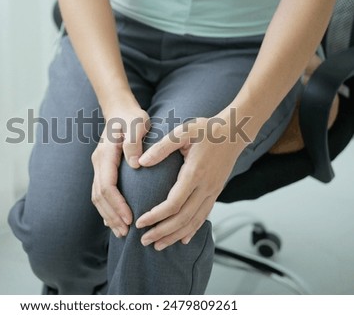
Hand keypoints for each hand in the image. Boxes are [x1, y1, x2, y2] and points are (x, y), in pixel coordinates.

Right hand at [91, 106, 149, 237]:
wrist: (120, 110)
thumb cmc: (131, 117)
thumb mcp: (137, 124)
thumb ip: (134, 142)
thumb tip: (136, 164)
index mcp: (105, 154)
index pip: (107, 185)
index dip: (117, 204)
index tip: (130, 218)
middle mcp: (98, 162)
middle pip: (99, 196)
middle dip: (112, 216)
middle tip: (126, 233)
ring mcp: (99, 166)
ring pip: (97, 196)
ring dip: (108, 215)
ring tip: (121, 232)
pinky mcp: (103, 169)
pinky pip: (100, 192)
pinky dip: (106, 208)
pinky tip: (115, 220)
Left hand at [136, 116, 248, 249]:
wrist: (234, 132)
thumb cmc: (206, 129)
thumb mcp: (183, 131)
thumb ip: (162, 147)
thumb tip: (141, 161)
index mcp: (195, 173)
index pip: (174, 203)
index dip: (156, 216)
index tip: (140, 223)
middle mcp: (206, 187)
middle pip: (183, 218)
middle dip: (162, 232)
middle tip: (144, 241)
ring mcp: (213, 191)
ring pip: (194, 221)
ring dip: (175, 235)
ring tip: (159, 246)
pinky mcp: (216, 192)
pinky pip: (204, 216)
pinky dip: (193, 230)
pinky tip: (183, 239)